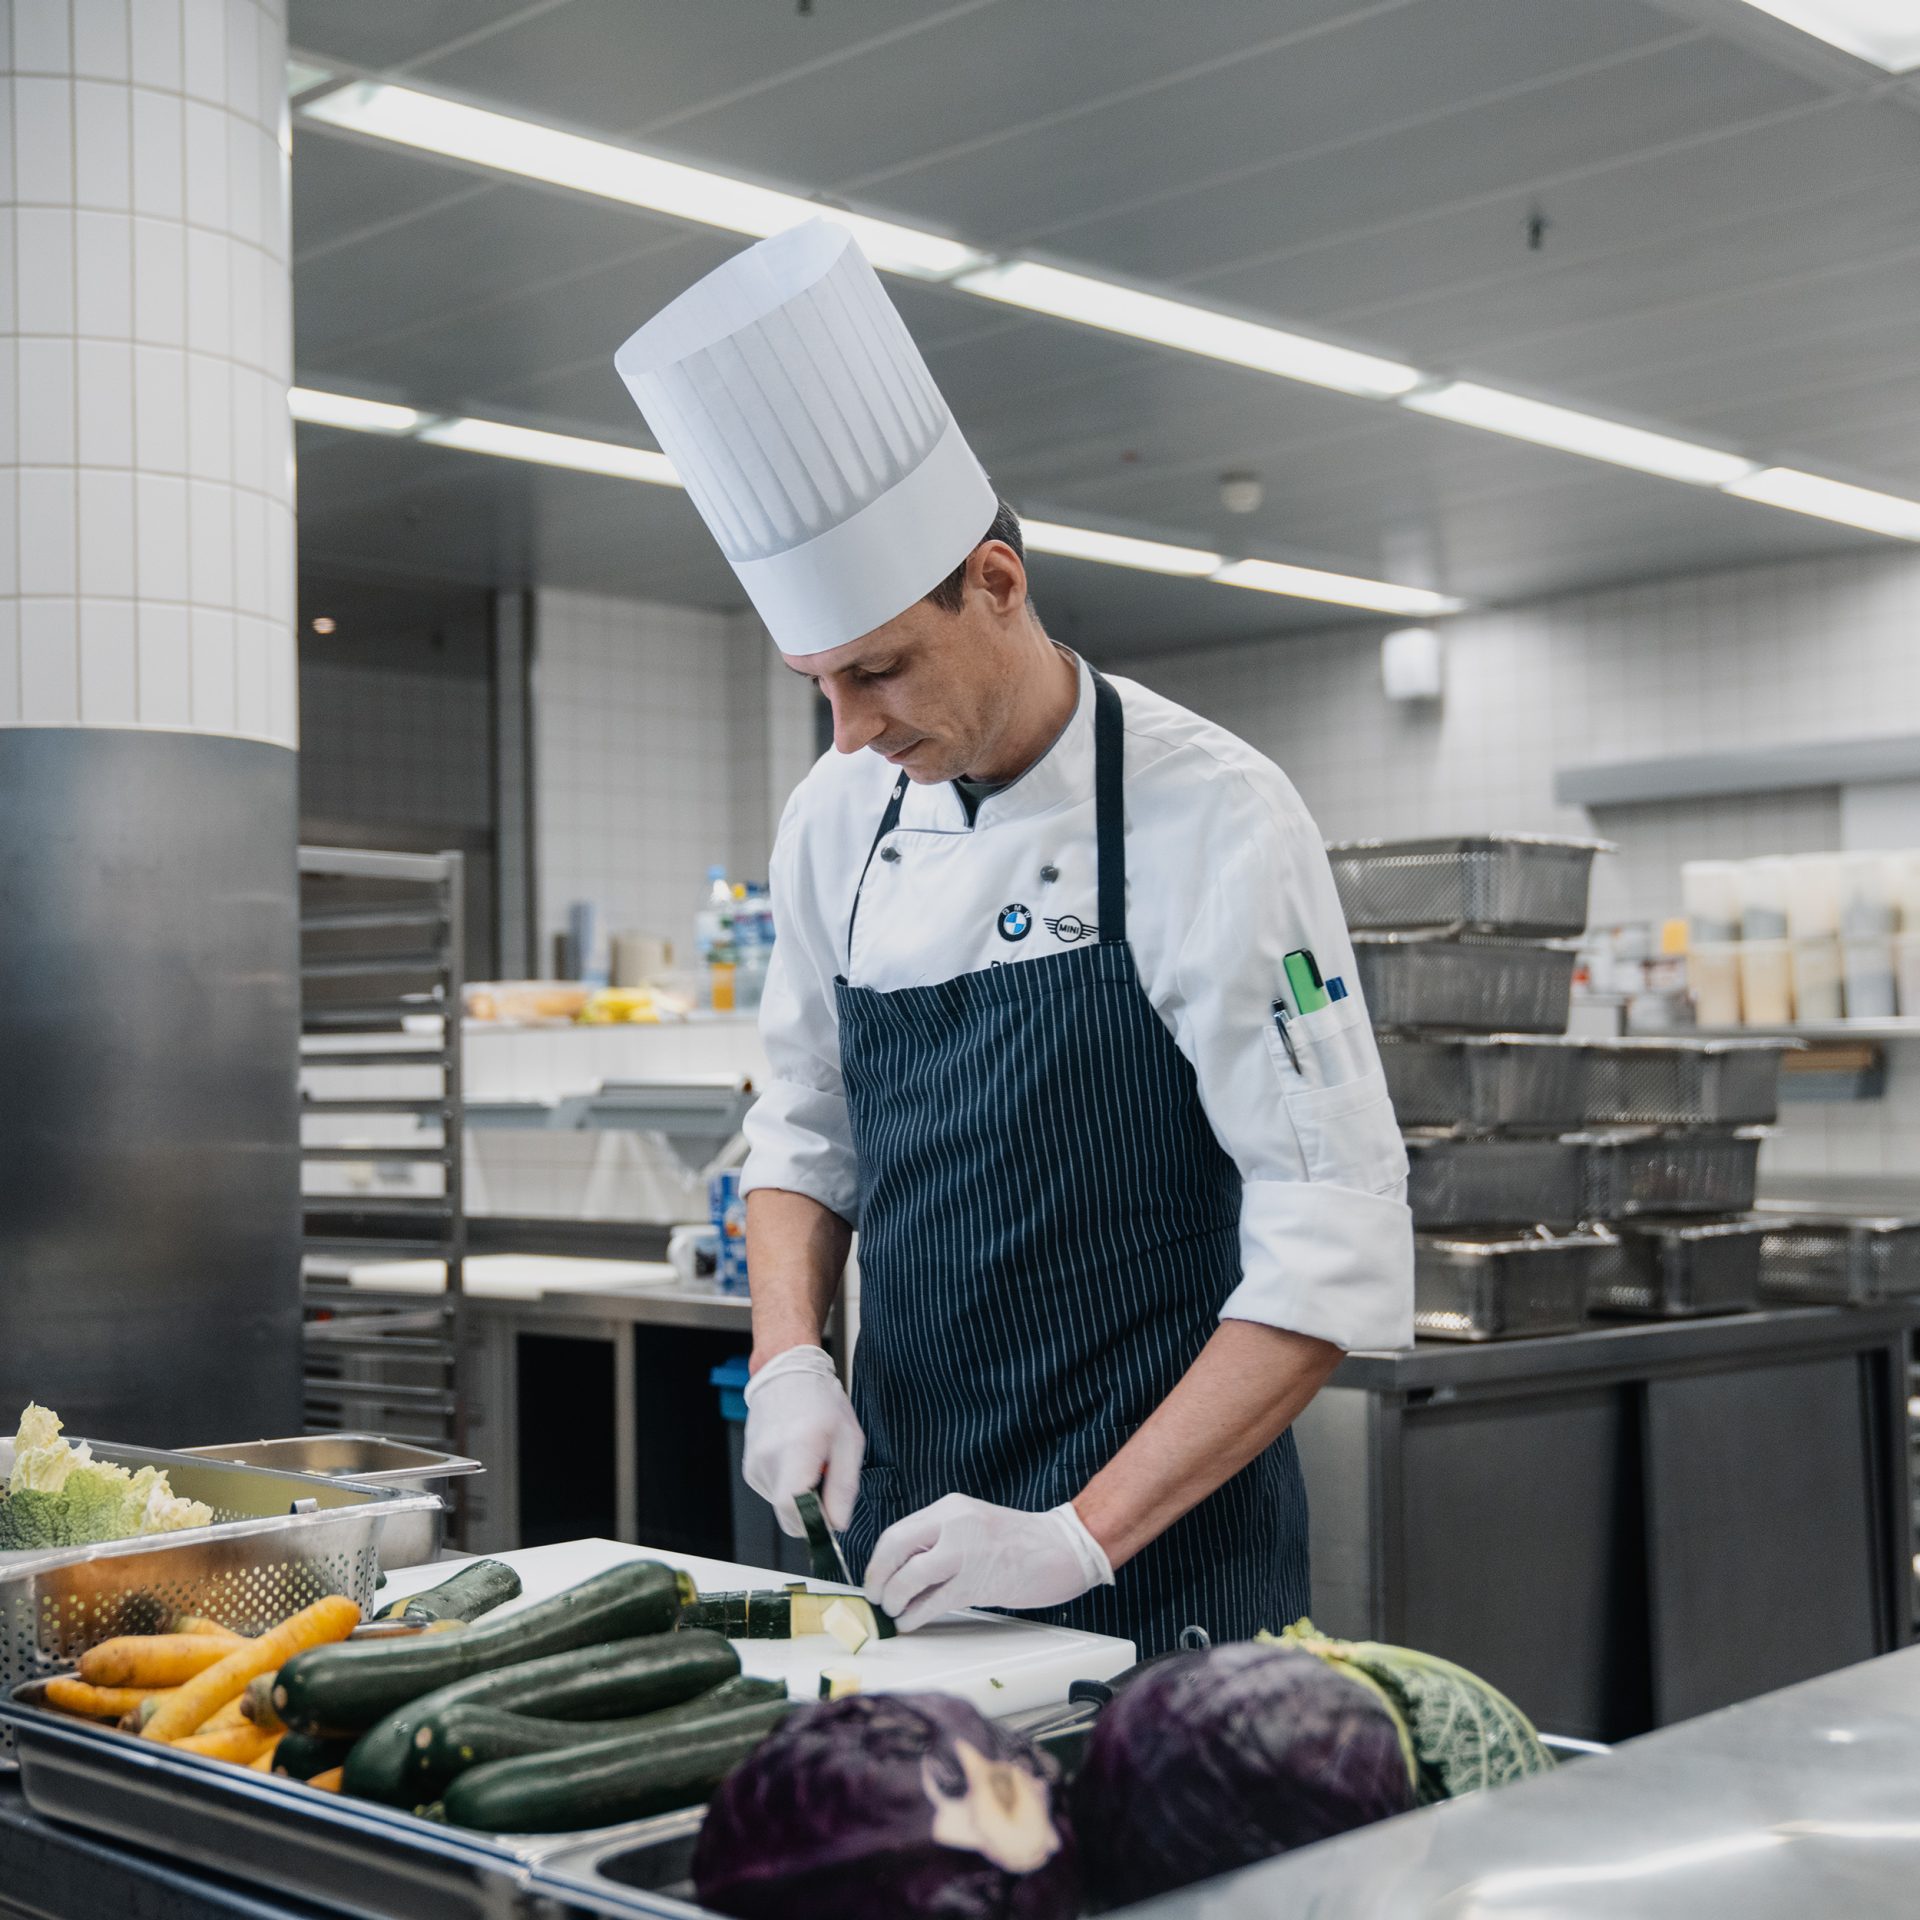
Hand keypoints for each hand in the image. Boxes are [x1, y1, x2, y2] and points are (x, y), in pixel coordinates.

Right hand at [741, 1345, 863, 1534]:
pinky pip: (774, 1492)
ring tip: (811, 1460)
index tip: (833, 1513)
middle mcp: (769, 1459)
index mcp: (798, 1449)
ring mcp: (755, 1465)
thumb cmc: (822, 1402)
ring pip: (782, 1505)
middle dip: (813, 1510)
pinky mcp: (749, 1468)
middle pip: (789, 1514)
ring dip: (802, 1494)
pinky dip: (789, 1485)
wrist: (786, 1373)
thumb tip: (837, 1525)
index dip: (815, 1521)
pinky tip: (796, 1457)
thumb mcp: (849, 1440)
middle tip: (827, 1479)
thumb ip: (844, 1486)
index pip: (794, 1510)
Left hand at [863, 1494, 1113, 1633]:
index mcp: (950, 1508)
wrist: (1063, 1548)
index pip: (897, 1532)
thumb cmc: (1019, 1541)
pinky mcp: (977, 1584)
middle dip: (878, 1578)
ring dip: (894, 1600)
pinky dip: (914, 1616)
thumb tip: (901, 1568)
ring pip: (910, 1578)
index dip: (878, 1560)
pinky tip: (910, 1622)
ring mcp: (965, 1554)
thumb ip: (940, 1538)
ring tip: (893, 1611)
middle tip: (875, 1596)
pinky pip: (932, 1603)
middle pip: (896, 1551)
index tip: (874, 1577)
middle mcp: (954, 1525)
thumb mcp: (973, 1524)